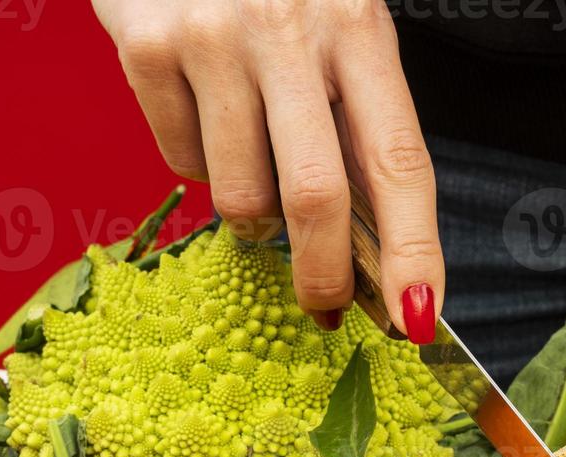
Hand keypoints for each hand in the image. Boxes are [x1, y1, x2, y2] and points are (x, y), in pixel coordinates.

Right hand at [91, 0, 442, 338]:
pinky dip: (197, 162)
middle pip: (316, 197)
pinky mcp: (147, 45)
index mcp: (360, 29)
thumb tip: (375, 251)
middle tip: (325, 307)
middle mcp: (290, 29)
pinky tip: (204, 108)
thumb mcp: (340, 32)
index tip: (418, 317)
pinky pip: (180, 160)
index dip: (415, 252)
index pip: (402, 163)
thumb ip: (358, 122)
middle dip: (323, 276)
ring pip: (240, 194)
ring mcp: (213, 38)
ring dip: (253, 213)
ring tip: (254, 160)